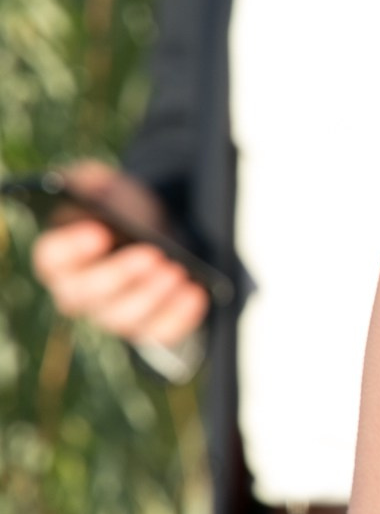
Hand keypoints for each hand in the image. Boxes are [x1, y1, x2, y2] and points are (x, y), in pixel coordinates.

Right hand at [28, 161, 210, 348]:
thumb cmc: (122, 212)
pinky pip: (159, 331)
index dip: (71, 248)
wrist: (157, 235)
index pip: (51, 259)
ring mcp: (110, 314)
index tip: (99, 231)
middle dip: (119, 274)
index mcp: (60, 257)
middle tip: (152, 254)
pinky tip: (194, 292)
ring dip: (150, 296)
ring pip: (122, 318)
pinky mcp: (145, 327)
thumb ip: (90, 182)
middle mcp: (77, 292)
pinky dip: (179, 315)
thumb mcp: (108, 188)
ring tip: (175, 270)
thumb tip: (93, 185)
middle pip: (86, 294)